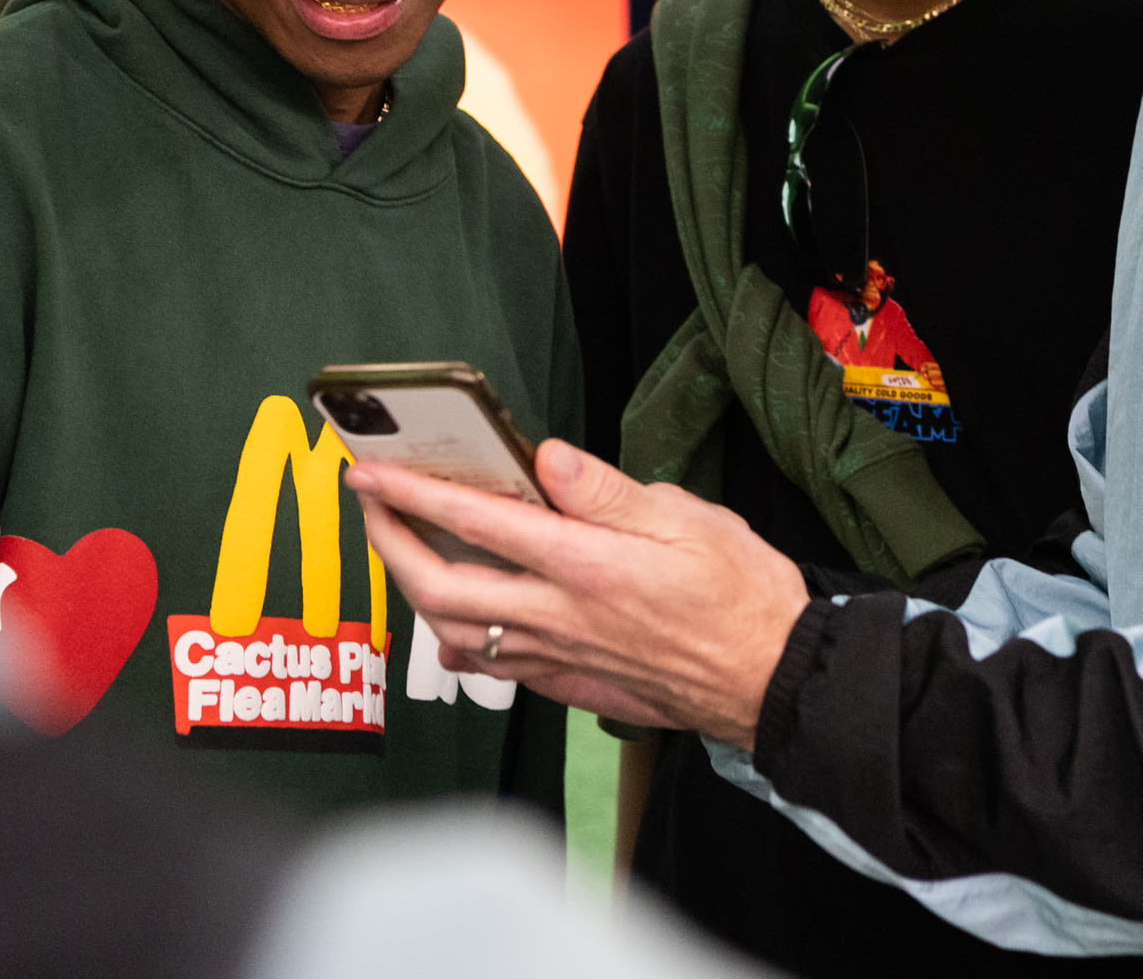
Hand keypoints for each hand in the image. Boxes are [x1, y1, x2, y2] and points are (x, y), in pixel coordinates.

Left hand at [344, 440, 808, 749]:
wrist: (773, 680)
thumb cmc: (742, 596)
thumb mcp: (687, 518)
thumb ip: (606, 490)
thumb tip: (546, 458)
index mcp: (585, 564)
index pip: (475, 522)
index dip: (411, 495)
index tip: (370, 474)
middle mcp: (559, 615)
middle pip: (440, 588)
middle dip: (388, 545)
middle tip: (369, 509)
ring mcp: (561, 656)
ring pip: (456, 634)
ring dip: (417, 593)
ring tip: (405, 555)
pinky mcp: (573, 684)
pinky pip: (495, 669)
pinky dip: (461, 643)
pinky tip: (459, 627)